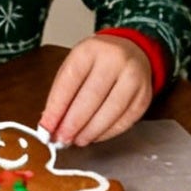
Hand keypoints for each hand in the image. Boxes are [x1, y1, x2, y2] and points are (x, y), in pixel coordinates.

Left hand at [38, 35, 153, 146]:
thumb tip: (51, 125)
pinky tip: (95, 136)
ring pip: (111, 111)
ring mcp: (133, 77)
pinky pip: (125, 120)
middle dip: (73, 123)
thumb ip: (62, 94)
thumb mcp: (75, 67)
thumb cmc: (96, 62)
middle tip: (61, 139)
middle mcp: (115, 60)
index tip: (46, 128)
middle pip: (91, 97)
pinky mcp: (144, 95)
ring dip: (90, 131)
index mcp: (90, 49)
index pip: (70, 81)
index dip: (56, 108)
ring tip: (77, 140)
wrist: (131, 51)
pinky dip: (107, 133)